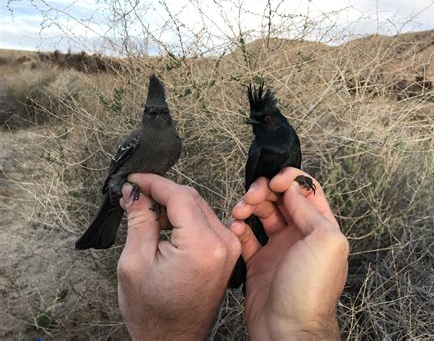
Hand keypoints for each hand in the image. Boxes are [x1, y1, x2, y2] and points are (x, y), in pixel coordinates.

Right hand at [117, 174, 240, 340]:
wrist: (172, 339)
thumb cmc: (153, 312)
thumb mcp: (135, 262)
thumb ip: (139, 220)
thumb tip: (136, 192)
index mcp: (201, 246)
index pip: (179, 196)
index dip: (154, 183)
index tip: (134, 179)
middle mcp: (222, 243)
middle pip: (191, 198)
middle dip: (162, 193)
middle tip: (136, 195)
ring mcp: (228, 247)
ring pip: (198, 206)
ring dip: (172, 205)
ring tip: (148, 218)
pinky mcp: (226, 250)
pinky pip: (205, 220)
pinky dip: (184, 217)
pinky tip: (166, 226)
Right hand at [231, 168, 348, 339]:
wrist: (286, 329)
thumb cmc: (310, 292)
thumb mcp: (325, 242)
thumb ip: (310, 210)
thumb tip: (293, 189)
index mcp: (321, 228)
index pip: (306, 189)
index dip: (289, 179)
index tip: (275, 182)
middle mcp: (300, 235)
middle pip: (280, 198)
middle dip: (264, 190)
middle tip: (252, 195)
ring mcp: (278, 247)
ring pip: (261, 213)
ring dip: (248, 205)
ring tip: (240, 212)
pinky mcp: (259, 261)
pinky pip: (246, 235)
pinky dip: (238, 227)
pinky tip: (235, 229)